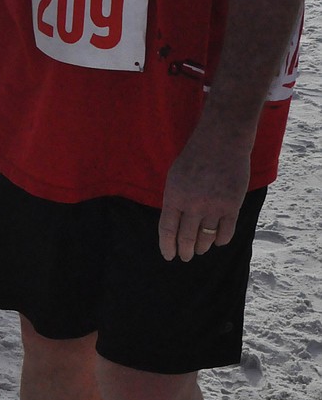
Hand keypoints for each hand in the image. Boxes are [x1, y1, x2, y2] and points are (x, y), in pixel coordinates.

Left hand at [158, 113, 252, 262]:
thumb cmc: (195, 156)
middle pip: (186, 237)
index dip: (167, 246)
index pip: (167, 230)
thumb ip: (174, 199)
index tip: (169, 256)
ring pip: (206, 238)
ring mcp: (213, 207)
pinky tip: (217, 241)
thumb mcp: (175, 176)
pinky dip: (220, 240)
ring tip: (200, 250)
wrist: (221, 142)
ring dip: (202, 247)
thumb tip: (174, 224)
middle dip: (185, 251)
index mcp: (174, 196)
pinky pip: (225, 232)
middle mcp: (192, 204)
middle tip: (185, 257)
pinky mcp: (232, 207)